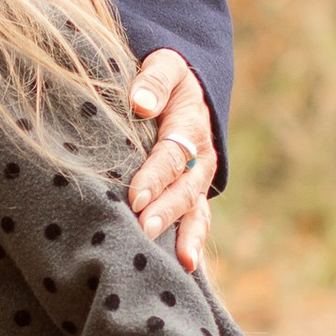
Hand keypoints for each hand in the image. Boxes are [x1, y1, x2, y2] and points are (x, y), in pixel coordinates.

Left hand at [128, 51, 215, 273]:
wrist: (187, 87)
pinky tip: (186, 269)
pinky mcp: (193, 195)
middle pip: (184, 188)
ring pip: (196, 211)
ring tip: (178, 262)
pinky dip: (193, 244)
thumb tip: (140, 103)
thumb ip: (154, 81)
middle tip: (144, 230)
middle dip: (165, 211)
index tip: (134, 195)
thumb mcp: (165, 65)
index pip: (171, 155)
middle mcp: (200, 158)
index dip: (154, 176)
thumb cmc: (165, 76)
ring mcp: (199, 180)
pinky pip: (197, 221)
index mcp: (190, 125)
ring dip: (185, 235)